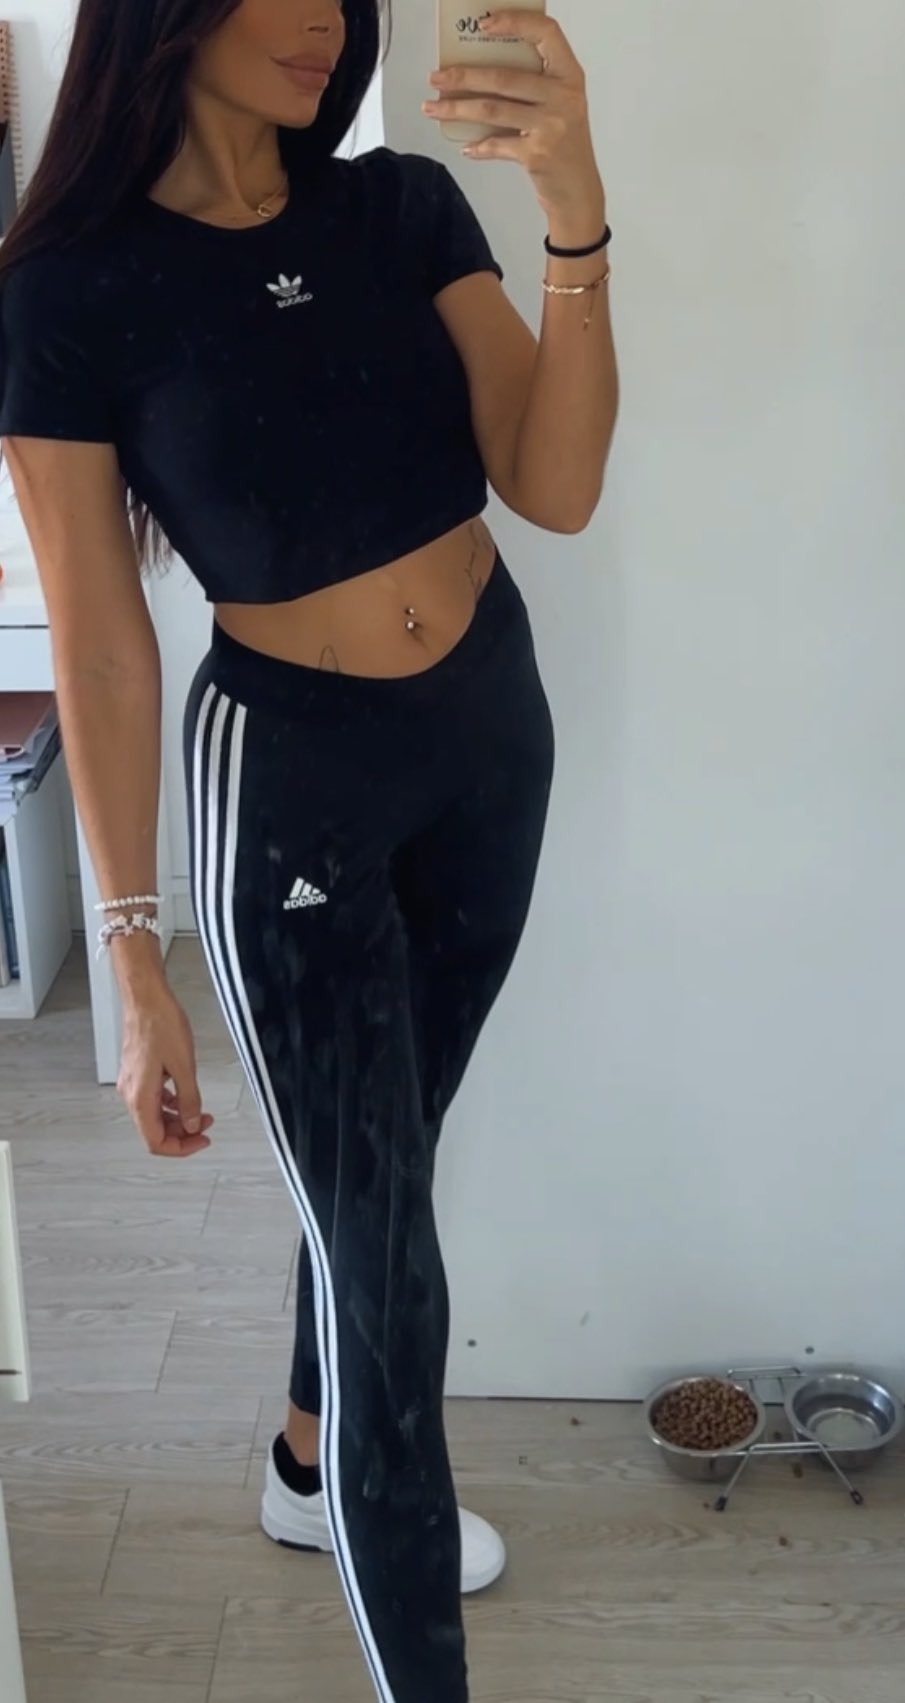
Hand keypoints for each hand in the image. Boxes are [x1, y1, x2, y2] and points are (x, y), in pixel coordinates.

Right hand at [118, 984, 213, 1158]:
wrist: (146, 999)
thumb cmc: (162, 1025)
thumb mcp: (184, 1066)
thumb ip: (190, 1100)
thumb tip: (193, 1125)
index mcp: (140, 1098)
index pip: (155, 1142)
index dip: (181, 1148)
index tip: (202, 1140)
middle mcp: (131, 1095)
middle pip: (154, 1131)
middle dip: (182, 1133)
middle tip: (206, 1124)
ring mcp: (132, 1084)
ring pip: (153, 1116)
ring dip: (177, 1119)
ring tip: (201, 1111)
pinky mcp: (136, 1073)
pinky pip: (152, 1099)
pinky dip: (169, 1104)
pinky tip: (185, 1096)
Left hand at [423, 9, 604, 223]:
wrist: (578, 191)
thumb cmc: (565, 145)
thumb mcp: (561, 105)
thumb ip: (535, 84)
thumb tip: (480, 73)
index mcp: (569, 75)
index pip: (546, 32)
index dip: (515, 21)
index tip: (485, 23)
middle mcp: (563, 96)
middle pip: (504, 76)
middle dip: (462, 77)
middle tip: (436, 78)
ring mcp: (551, 125)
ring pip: (492, 109)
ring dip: (457, 109)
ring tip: (432, 108)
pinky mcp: (537, 154)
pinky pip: (496, 144)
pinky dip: (478, 146)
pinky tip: (466, 146)